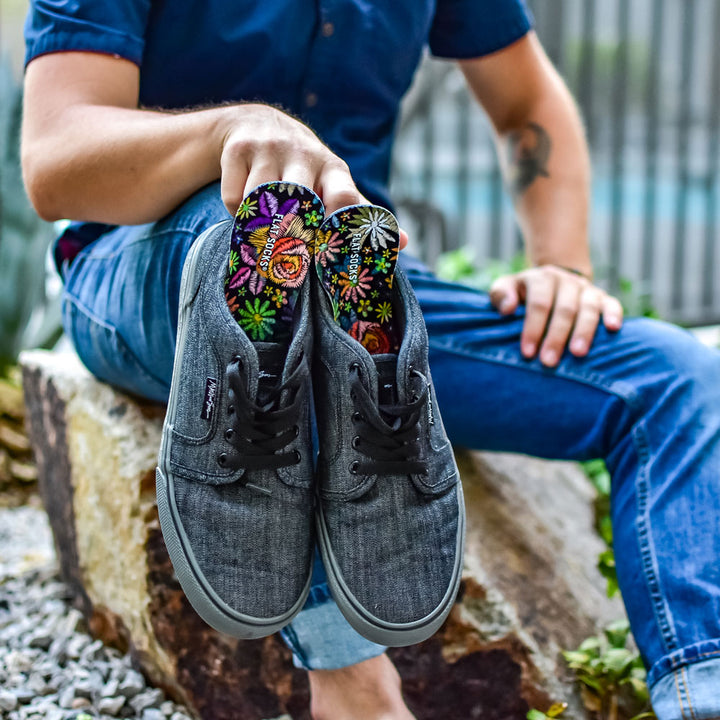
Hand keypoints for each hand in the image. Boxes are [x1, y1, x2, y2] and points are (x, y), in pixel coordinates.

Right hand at [219, 104, 407, 246]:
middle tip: (288, 247)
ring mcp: (269, 149)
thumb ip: (360, 212)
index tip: (330, 247)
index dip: (340, 224)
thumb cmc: (306, 167)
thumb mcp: (334, 182)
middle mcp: (304, 155)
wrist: (259, 124)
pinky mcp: (239, 149)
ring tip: (266, 221)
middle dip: (292, 232)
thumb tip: (402, 241)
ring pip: (261, 203)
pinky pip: (236, 198)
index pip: (344, 197)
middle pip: (299, 205)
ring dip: (261, 222)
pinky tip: (247, 203)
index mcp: (333, 169)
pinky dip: (238, 210)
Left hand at [489, 265, 622, 366]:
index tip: (527, 352)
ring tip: (578, 354)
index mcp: (541, 279)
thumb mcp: (506, 287)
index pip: (539, 303)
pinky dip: (613, 314)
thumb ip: (500, 294)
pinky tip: (613, 329)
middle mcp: (565, 281)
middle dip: (556, 336)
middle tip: (548, 361)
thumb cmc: (522, 293)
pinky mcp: (602, 297)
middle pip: (564, 308)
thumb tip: (507, 308)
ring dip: (584, 331)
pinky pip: (612, 303)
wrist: (551, 281)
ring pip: (589, 307)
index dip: (533, 328)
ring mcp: (585, 288)